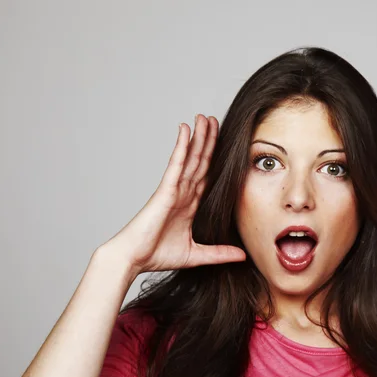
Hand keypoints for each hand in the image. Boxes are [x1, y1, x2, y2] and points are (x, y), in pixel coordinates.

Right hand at [101, 114, 245, 274]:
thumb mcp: (197, 255)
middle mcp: (182, 193)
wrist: (133, 258)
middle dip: (209, 142)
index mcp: (189, 205)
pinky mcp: (165, 190)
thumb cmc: (157, 255)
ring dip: (199, 138)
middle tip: (216, 121)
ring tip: (205, 118)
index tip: (226, 146)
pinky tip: (186, 129)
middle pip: (200, 162)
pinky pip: (176, 164)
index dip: (215, 161)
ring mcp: (174, 189)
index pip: (206, 177)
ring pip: (191, 158)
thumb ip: (219, 253)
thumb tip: (243, 256)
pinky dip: (182, 146)